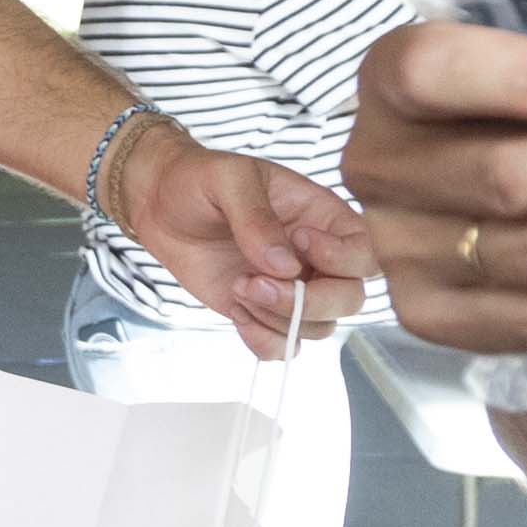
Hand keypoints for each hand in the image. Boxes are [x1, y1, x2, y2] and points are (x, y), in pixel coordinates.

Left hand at [102, 125, 373, 354]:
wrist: (160, 205)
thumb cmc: (200, 179)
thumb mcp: (228, 179)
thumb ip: (256, 217)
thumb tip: (285, 267)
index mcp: (323, 217)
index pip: (365, 251)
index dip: (342, 257)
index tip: (298, 240)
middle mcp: (317, 258)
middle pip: (350, 298)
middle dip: (308, 301)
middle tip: (255, 282)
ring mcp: (292, 289)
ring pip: (319, 327)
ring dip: (278, 319)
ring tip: (238, 286)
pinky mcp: (263, 313)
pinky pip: (285, 346)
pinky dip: (263, 341)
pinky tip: (235, 311)